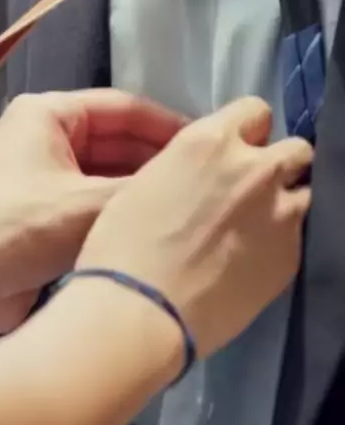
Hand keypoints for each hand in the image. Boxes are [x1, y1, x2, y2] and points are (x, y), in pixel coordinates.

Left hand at [0, 89, 183, 346]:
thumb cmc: (19, 232)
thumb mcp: (92, 204)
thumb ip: (147, 188)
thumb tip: (199, 178)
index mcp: (48, 114)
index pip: (123, 107)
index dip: (169, 125)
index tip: (209, 144)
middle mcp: (46, 138)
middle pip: (118, 140)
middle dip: (158, 159)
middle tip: (207, 179)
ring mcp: (46, 177)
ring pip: (109, 173)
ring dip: (143, 187)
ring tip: (193, 202)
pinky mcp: (49, 213)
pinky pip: (97, 201)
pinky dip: (124, 210)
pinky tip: (160, 225)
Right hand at [78, 97, 311, 360]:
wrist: (141, 312)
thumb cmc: (122, 249)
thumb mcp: (145, 185)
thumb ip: (189, 170)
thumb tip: (205, 178)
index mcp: (211, 142)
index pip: (254, 112)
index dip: (246, 133)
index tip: (235, 153)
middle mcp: (255, 169)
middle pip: (294, 150)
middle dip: (276, 166)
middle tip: (249, 194)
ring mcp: (280, 214)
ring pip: (302, 196)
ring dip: (283, 207)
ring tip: (252, 234)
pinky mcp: (290, 258)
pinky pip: (295, 241)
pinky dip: (277, 247)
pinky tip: (247, 267)